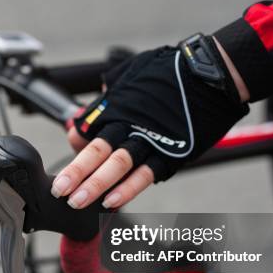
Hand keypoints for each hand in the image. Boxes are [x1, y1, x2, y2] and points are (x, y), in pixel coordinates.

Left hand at [51, 40, 248, 208]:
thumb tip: (101, 94)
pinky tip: (110, 202)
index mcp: (117, 104)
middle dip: (75, 172)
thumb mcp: (134, 70)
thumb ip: (114, 87)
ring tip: (77, 201)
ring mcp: (149, 140)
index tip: (72, 148)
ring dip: (95, 186)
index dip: (76, 141)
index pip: (88, 128)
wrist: (213, 75)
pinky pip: (145, 175)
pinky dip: (127, 189)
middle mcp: (129, 123)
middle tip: (59, 190)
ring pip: (116, 166)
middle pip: (96, 150)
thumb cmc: (173, 70)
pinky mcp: (170, 154)